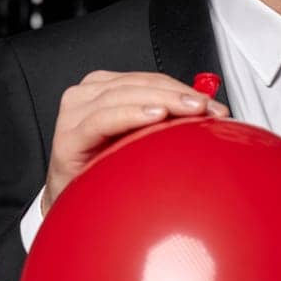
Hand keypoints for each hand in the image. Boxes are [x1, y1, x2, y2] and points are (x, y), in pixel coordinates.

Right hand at [43, 70, 229, 213]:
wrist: (71, 200)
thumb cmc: (102, 167)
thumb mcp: (137, 137)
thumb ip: (162, 118)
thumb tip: (206, 111)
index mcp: (104, 89)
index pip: (149, 80)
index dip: (182, 88)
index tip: (212, 104)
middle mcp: (87, 95)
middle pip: (139, 85)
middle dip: (178, 95)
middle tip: (207, 108)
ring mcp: (74, 113)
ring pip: (124, 96)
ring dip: (162, 101)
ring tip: (189, 110)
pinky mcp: (68, 136)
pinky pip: (103, 120)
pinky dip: (131, 115)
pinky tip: (154, 116)